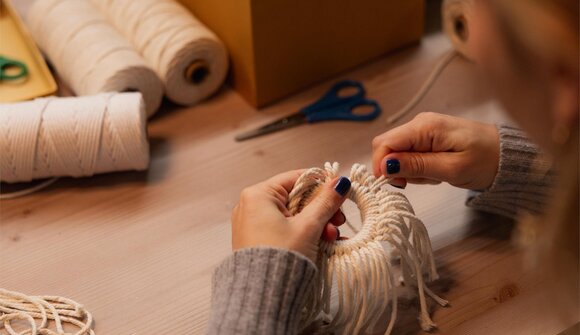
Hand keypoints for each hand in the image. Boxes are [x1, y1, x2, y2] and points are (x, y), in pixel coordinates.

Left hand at [231, 170, 350, 261]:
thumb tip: (340, 182)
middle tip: (338, 222)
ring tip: (331, 238)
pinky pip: (284, 229)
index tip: (339, 194)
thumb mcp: (308, 226)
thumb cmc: (281, 258)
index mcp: (258, 195)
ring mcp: (252, 224)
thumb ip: (325, 202)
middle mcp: (251, 205)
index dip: (321, 185)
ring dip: (315, 224)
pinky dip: (302, 233)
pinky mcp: (256, 240)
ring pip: (292, 215)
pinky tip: (321, 243)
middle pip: (296, 198)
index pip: (296, 178)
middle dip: (320, 211)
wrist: (261, 296)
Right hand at [372, 112, 499, 189]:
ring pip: (398, 153)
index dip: (381, 165)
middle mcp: (420, 123)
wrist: (507, 155)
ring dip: (410, 170)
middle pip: (388, 147)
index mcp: (425, 127)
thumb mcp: (452, 169)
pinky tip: (437, 169)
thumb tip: (385, 166)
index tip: (395, 184)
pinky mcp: (427, 137)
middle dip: (396, 168)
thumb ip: (417, 166)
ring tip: (436, 175)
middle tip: (420, 181)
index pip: (384, 143)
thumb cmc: (486, 160)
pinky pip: (410, 154)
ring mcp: (423, 129)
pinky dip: (418, 167)